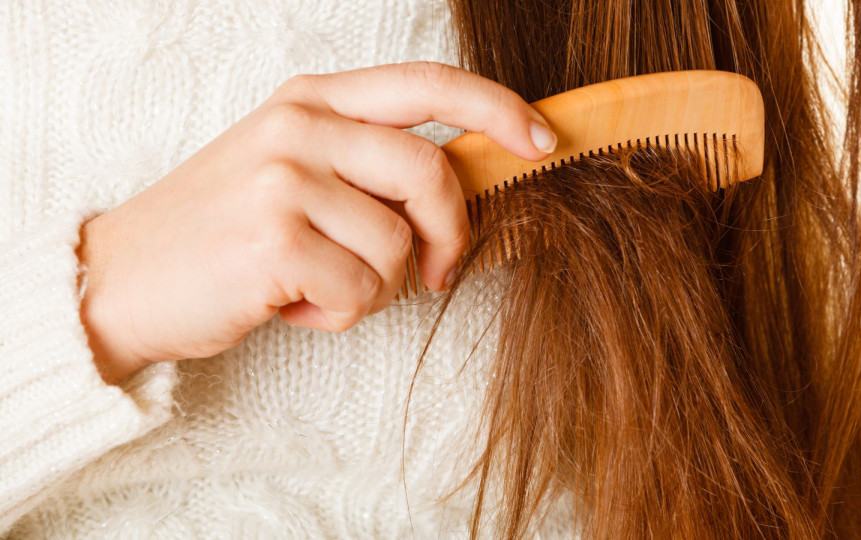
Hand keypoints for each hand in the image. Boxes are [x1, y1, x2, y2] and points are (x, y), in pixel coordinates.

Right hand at [76, 62, 556, 383]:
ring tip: (318, 284)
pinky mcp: (274, 240)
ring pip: (398, 247)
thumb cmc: (222, 230)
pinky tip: (292, 304)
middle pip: (432, 173)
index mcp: (312, 99)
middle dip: (448, 235)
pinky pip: (362, 292)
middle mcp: (300, 127)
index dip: (497, 109)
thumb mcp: (292, 169)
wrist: (123, 279)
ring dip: (374, 286)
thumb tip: (460, 188)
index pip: (428, 85)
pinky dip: (338, 314)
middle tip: (432, 271)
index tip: (542, 140)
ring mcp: (284, 180)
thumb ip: (367, 163)